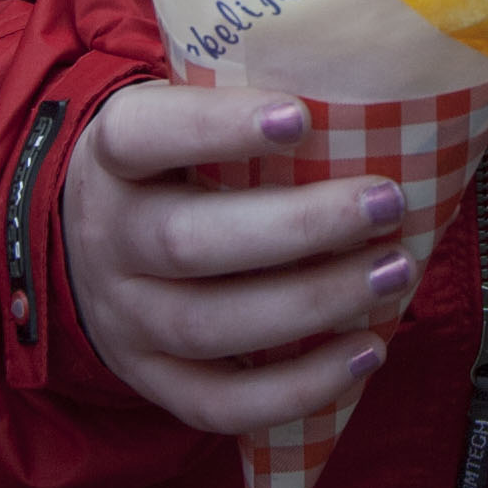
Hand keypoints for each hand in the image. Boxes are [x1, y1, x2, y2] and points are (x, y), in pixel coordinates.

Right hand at [59, 80, 410, 437]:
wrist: (92, 249)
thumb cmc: (176, 170)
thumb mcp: (181, 122)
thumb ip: (242, 103)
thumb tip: (371, 84)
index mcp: (113, 159)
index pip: (145, 134)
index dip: (217, 127)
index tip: (301, 116)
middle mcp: (109, 240)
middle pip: (188, 242)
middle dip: (297, 227)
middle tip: (386, 201)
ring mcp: (125, 319)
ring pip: (208, 325)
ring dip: (312, 303)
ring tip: (395, 272)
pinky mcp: (152, 380)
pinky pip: (218, 403)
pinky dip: (297, 388)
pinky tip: (367, 351)